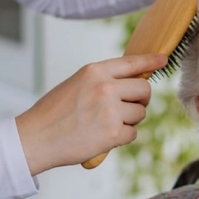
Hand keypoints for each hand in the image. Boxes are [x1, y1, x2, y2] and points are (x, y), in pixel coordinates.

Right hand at [15, 53, 167, 175]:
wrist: (35, 138)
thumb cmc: (52, 114)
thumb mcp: (75, 85)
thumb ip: (100, 81)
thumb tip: (129, 85)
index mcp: (94, 71)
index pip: (131, 62)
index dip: (151, 60)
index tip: (163, 60)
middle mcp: (105, 87)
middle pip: (144, 90)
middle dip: (140, 100)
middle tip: (128, 108)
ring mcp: (110, 110)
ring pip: (140, 113)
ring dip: (129, 121)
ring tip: (105, 124)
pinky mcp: (113, 133)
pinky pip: (132, 134)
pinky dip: (121, 137)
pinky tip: (102, 137)